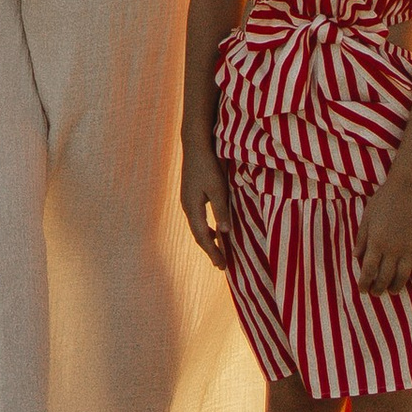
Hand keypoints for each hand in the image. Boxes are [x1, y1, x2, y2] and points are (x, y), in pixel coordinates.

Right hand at [180, 141, 234, 268]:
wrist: (195, 146)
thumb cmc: (208, 166)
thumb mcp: (218, 188)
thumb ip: (221, 210)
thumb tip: (225, 233)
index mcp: (193, 208)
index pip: (203, 237)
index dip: (213, 252)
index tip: (222, 266)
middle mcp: (187, 207)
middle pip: (198, 235)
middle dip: (210, 250)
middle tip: (221, 264)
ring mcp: (187, 201)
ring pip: (197, 227)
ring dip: (208, 240)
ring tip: (218, 250)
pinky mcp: (190, 195)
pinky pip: (197, 218)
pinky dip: (206, 228)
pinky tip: (215, 228)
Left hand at [355, 168, 411, 294]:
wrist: (408, 187)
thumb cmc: (384, 199)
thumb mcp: (367, 216)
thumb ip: (362, 238)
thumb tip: (355, 256)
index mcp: (376, 241)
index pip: (368, 270)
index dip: (364, 283)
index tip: (363, 290)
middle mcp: (392, 249)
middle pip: (385, 277)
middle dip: (379, 288)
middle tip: (376, 293)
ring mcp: (409, 248)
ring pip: (403, 276)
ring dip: (397, 286)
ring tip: (392, 291)